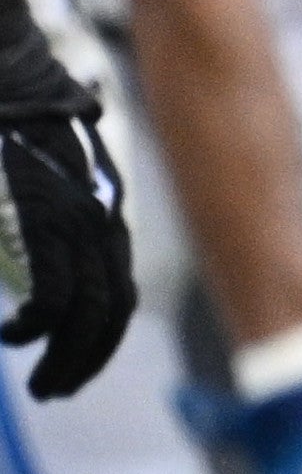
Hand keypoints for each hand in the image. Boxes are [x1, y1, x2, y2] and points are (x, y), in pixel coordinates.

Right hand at [0, 52, 131, 397]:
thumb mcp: (39, 188)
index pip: (118, 295)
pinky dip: (36, 325)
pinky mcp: (44, 216)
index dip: (99, 341)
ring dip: (64, 357)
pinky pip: (53, 290)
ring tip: (41, 384)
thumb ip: (49, 231)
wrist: (7, 82)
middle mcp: (99, 222)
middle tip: (55, 391)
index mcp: (101, 217)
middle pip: (110, 312)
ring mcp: (75, 219)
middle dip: (85, 361)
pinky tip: (13, 335)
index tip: (74, 369)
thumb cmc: (11, 136)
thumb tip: (33, 276)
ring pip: (86, 311)